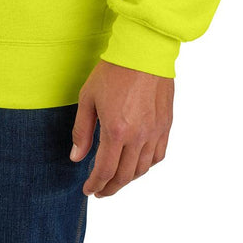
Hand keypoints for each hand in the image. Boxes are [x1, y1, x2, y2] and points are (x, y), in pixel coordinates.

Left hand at [70, 59, 173, 196]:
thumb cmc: (112, 71)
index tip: (89, 190)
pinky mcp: (166, 125)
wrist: (143, 51)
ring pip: (143, 169)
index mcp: (116, 131)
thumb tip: (76, 158)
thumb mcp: (88, 98)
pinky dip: (146, 166)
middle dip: (110, 187)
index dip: (96, 184)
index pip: (105, 170)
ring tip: (116, 179)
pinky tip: (136, 164)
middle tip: (100, 190)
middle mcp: (139, 136)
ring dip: (128, 179)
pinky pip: (158, 155)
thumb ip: (82, 131)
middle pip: (125, 175)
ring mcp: (155, 132)